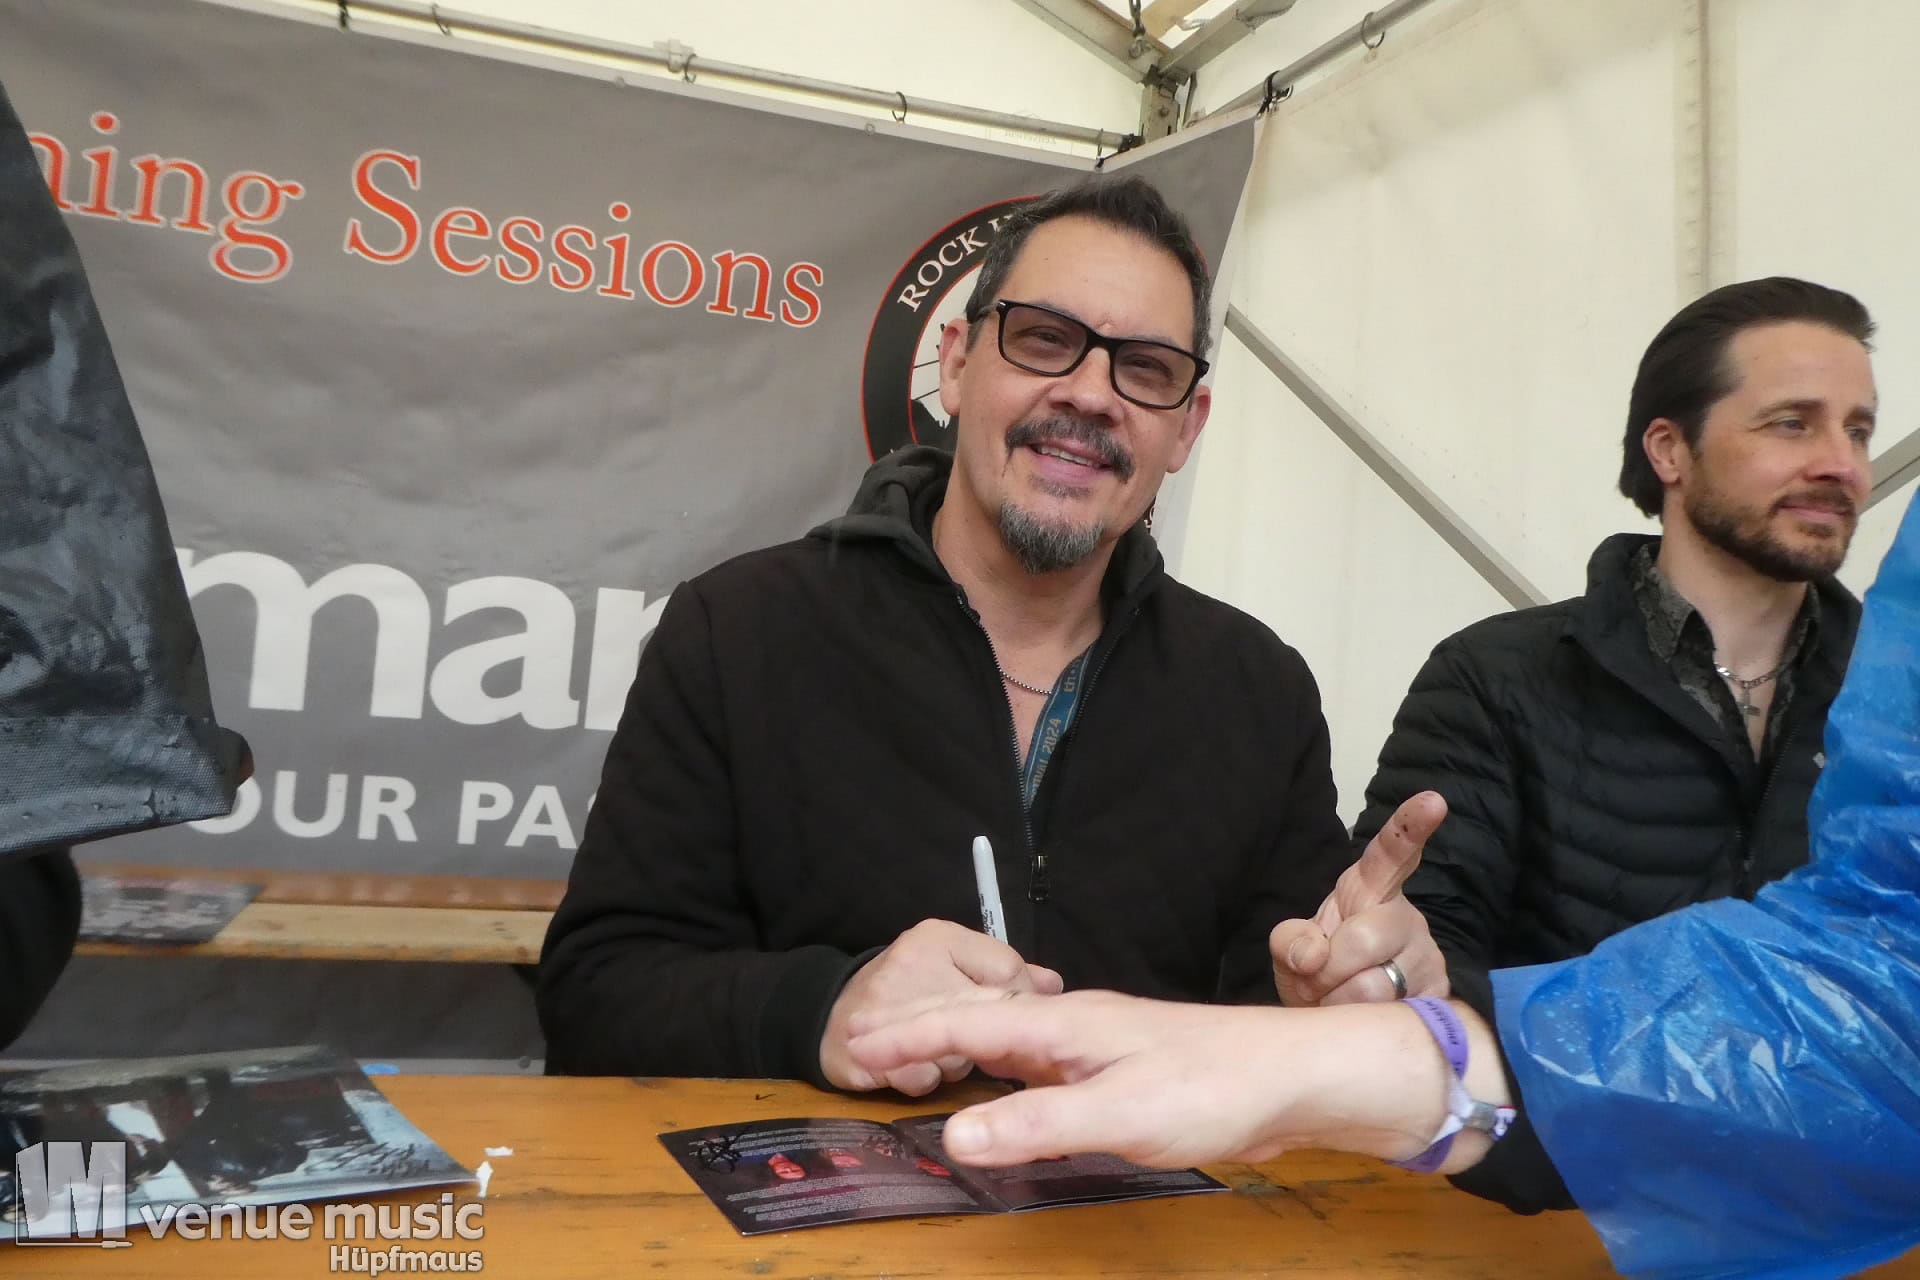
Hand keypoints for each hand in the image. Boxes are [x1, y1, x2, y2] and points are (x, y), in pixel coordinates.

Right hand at [818, 919, 1062, 1095]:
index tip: (1020, 1024)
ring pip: (955, 1051)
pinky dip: (927, 1082)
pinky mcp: (862, 1047)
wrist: (828, 1017)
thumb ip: (1007, 973)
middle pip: (980, 1014)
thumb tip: (1053, 983)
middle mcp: (911, 958)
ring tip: (939, 1056)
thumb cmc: (908, 991)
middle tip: (989, 1050)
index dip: (1021, 1001)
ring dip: (956, 1065)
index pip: (1006, 970)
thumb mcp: (959, 965)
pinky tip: (916, 1071)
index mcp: (939, 937)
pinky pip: (923, 1078)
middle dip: (986, 1038)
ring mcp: (883, 1001)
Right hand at [846, 990, 1452, 1168]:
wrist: (1297, 1077)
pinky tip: (1008, 1093)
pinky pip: (1045, 1069)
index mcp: (1066, 1024)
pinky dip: (1006, 1076)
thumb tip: (954, 1137)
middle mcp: (1076, 1027)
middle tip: (866, 1041)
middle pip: (984, 1020)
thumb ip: (1038, 1125)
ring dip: (962, 1048)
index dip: (912, 1033)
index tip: (856, 1038)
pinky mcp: (1123, 1074)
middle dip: (924, 1029)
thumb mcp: (1120, 1113)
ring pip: (1013, 1043)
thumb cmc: (1216, 1085)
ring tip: (919, 1059)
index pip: (970, 1020)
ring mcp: (1100, 1048)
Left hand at [1271, 791, 1448, 1005]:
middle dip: (1327, 969)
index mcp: (1371, 888)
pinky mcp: (1439, 999)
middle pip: (1366, 938)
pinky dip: (1361, 1026)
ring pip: (1376, 987)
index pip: (1393, 852)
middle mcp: (1407, 918)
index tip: (1433, 801)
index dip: (1411, 826)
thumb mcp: (1293, 949)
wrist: (1341, 1017)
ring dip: (1340, 1003)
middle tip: (1318, 982)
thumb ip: (1291, 943)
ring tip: (1339, 1001)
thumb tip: (1313, 956)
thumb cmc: (1320, 971)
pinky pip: (1391, 1018)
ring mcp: (1428, 959)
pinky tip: (1363, 1019)